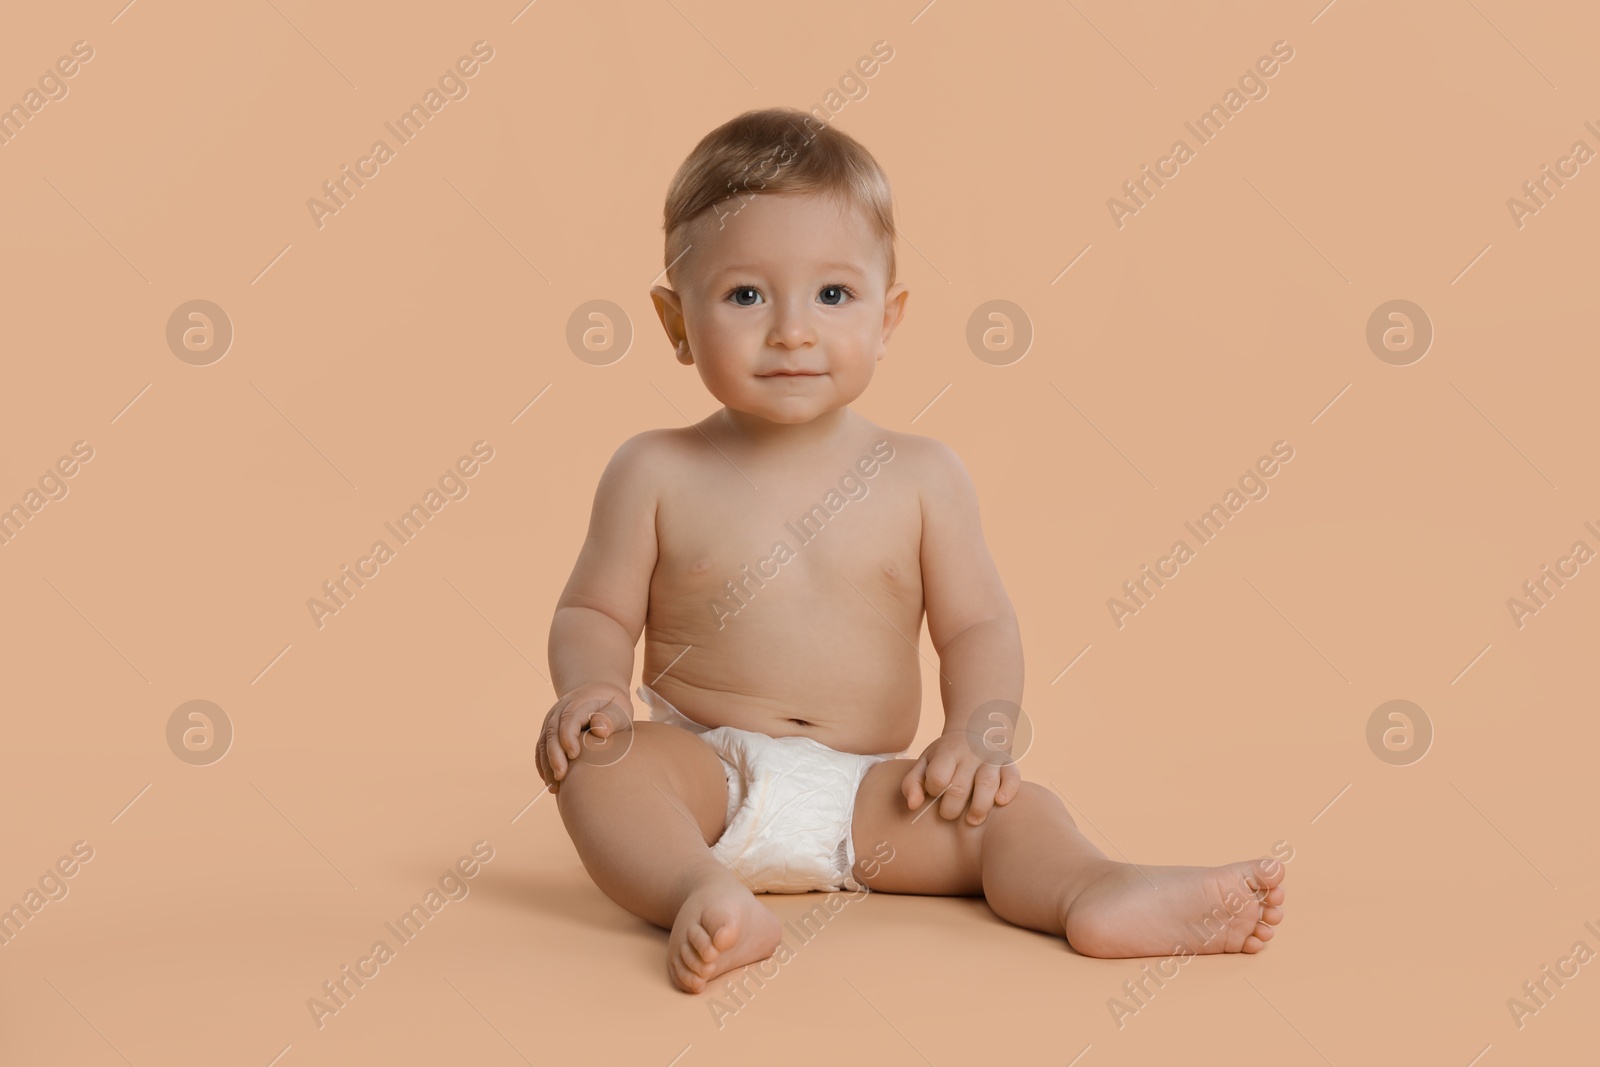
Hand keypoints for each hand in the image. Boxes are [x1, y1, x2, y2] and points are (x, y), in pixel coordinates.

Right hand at [536, 682, 634, 793]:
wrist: (599, 695)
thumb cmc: (614, 707)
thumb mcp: (620, 709)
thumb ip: (611, 718)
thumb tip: (599, 730)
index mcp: (580, 701)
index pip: (569, 718)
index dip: (568, 736)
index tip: (573, 755)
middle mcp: (561, 708)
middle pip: (552, 731)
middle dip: (554, 755)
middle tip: (560, 777)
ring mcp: (552, 719)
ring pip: (543, 741)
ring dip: (546, 764)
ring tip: (554, 787)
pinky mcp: (549, 730)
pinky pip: (541, 748)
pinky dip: (543, 765)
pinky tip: (550, 782)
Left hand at [901, 730, 1021, 825]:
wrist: (975, 733)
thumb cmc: (945, 758)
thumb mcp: (925, 763)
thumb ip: (913, 784)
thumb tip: (913, 806)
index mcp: (947, 752)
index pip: (938, 777)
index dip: (933, 790)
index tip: (934, 793)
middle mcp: (970, 754)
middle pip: (960, 787)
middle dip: (952, 808)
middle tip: (948, 814)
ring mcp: (991, 759)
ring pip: (986, 784)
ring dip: (979, 807)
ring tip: (972, 821)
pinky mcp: (1008, 764)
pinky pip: (1012, 777)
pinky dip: (1008, 790)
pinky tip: (1000, 802)